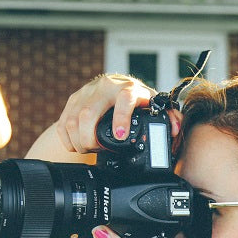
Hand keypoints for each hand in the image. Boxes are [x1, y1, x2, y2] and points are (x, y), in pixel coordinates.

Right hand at [56, 74, 180, 152]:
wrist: (114, 87)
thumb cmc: (136, 100)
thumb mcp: (154, 106)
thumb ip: (168, 117)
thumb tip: (174, 130)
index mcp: (128, 89)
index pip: (123, 99)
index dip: (121, 118)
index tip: (120, 136)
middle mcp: (105, 88)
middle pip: (88, 113)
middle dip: (90, 139)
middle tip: (98, 150)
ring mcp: (86, 93)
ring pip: (73, 120)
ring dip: (78, 140)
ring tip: (88, 149)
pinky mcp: (72, 101)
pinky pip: (63, 122)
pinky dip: (67, 138)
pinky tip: (76, 145)